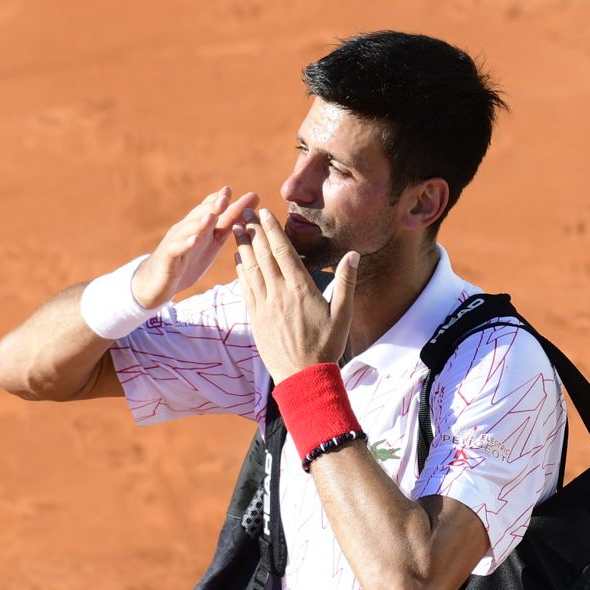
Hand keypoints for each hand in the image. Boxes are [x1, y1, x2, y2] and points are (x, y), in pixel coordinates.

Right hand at [131, 187, 260, 308]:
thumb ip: (227, 227)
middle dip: (213, 205)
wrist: (157, 283)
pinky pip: (175, 249)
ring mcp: (175, 242)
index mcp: (199, 227)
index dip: (227, 202)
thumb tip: (247, 210)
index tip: (248, 195)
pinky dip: (185, 244)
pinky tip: (194, 240)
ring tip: (211, 215)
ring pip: (187, 229)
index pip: (213, 210)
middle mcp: (186, 230)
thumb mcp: (211, 243)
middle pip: (199, 215)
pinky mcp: (167, 258)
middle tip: (226, 197)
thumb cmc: (186, 261)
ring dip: (199, 222)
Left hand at [233, 207, 358, 383]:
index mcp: (301, 289)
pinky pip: (245, 288)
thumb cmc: (327, 346)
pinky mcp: (256, 318)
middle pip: (263, 255)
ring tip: (236, 228)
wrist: (303, 377)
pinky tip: (237, 259)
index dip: (272, 230)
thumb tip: (353, 255)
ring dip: (243, 247)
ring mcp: (265, 306)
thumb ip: (346, 283)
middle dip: (253, 231)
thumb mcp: (343, 315)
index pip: (283, 252)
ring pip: (251, 269)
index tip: (264, 213)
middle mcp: (280, 294)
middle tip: (244, 212)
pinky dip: (240, 271)